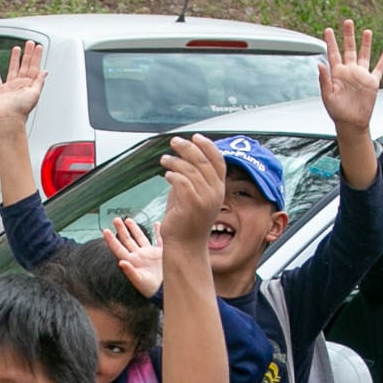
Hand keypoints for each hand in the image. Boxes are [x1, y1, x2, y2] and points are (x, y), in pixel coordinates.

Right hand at [0, 41, 45, 130]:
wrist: (8, 119)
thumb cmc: (22, 110)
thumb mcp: (35, 93)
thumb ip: (39, 81)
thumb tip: (45, 72)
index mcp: (30, 85)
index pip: (34, 67)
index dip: (36, 57)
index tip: (38, 47)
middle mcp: (20, 84)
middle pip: (25, 65)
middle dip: (27, 54)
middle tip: (29, 43)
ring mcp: (10, 87)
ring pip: (12, 69)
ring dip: (14, 59)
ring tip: (16, 48)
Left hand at [104, 214, 164, 296]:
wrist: (165, 291)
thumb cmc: (150, 289)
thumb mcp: (139, 281)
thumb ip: (130, 272)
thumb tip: (121, 262)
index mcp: (131, 261)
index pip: (118, 248)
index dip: (111, 240)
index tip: (105, 230)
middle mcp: (138, 256)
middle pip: (127, 240)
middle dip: (121, 230)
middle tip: (115, 219)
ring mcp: (149, 254)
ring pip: (140, 238)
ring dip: (134, 229)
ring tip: (128, 219)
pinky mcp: (160, 254)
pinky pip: (159, 240)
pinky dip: (158, 232)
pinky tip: (157, 224)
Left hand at [158, 135, 227, 253]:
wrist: (185, 245)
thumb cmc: (186, 220)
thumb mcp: (193, 194)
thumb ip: (191, 176)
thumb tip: (182, 157)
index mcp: (218, 189)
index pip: (218, 160)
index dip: (208, 146)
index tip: (196, 137)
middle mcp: (215, 193)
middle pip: (203, 161)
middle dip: (187, 148)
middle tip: (174, 142)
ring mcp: (205, 199)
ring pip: (191, 169)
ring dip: (175, 161)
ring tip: (164, 160)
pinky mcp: (192, 205)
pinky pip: (182, 181)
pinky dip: (173, 175)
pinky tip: (166, 175)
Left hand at [317, 19, 382, 128]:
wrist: (351, 123)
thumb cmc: (337, 112)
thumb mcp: (327, 96)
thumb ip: (324, 79)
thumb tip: (319, 64)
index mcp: (337, 73)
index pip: (333, 53)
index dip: (331, 41)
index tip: (328, 30)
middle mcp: (349, 72)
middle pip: (349, 49)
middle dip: (348, 35)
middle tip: (348, 22)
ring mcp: (361, 76)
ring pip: (364, 55)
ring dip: (365, 43)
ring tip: (367, 31)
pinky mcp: (372, 83)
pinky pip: (378, 69)